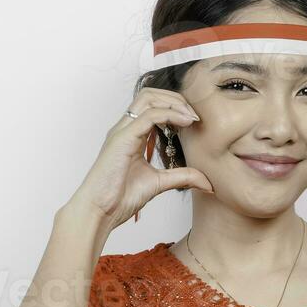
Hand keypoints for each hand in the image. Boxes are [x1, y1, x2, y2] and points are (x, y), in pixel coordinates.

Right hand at [67, 88, 214, 233]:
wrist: (100, 212)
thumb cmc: (120, 198)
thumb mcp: (159, 183)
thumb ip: (182, 177)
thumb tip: (207, 182)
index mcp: (131, 135)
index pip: (152, 105)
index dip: (175, 106)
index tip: (195, 121)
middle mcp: (125, 128)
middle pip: (150, 94)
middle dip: (175, 98)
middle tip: (195, 115)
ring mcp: (122, 132)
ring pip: (147, 98)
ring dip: (173, 102)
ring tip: (191, 117)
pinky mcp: (122, 139)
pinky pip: (148, 116)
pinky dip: (169, 114)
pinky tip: (185, 122)